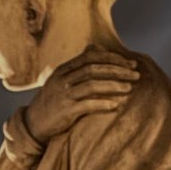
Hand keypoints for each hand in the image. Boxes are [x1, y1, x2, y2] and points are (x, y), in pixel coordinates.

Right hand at [24, 45, 138, 145]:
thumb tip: (94, 46)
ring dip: (114, 86)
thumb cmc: (53, 100)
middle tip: (136, 75)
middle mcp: (62, 79)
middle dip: (118, 71)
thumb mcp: (62, 78)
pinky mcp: (65, 110)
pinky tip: (116, 105)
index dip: (113, 59)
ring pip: (92, 85)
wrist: (34, 123)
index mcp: (63, 69)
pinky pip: (87, 105)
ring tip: (130, 88)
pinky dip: (103, 104)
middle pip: (94, 69)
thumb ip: (78, 64)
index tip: (131, 63)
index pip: (91, 57)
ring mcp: (63, 94)